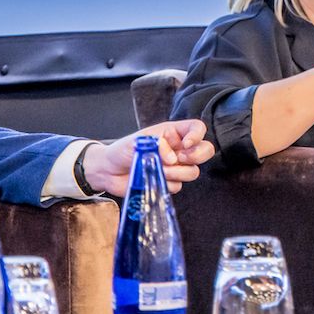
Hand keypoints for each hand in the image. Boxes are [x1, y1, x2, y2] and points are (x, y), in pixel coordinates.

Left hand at [87, 120, 215, 195]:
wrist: (109, 171)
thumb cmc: (123, 150)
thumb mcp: (139, 141)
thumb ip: (158, 145)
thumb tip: (172, 158)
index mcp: (173, 133)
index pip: (197, 128)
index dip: (197, 135)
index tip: (186, 144)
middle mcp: (178, 149)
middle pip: (205, 150)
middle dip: (197, 156)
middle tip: (181, 158)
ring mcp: (175, 167)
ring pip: (193, 171)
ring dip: (179, 172)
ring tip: (161, 170)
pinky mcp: (169, 182)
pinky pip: (178, 185)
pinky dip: (167, 183)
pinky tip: (154, 179)